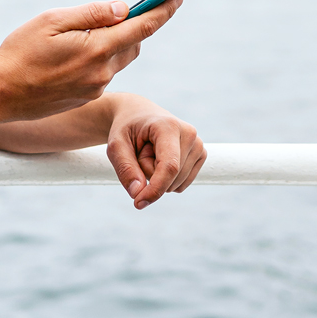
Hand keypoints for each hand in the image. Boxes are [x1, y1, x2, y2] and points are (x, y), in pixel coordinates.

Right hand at [0, 0, 182, 124]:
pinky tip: (71, 55)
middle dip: (134, 26)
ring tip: (84, 34)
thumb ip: (92, 13)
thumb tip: (124, 9)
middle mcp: (102, 72)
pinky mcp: (86, 98)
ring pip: (119, 59)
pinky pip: (103, 73)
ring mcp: (95, 88)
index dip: (163, 11)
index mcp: (97, 49)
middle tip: (123, 11)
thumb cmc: (20, 52)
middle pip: (134, 44)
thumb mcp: (52, 20)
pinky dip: (99, 59)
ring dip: (115, 43)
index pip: (143, 27)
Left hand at [106, 94, 206, 209]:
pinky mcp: (200, 155)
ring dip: (157, 176)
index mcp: (169, 126)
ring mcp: (198, 144)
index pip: (169, 167)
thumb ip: (125, 169)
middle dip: (148, 175)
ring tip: (151, 152)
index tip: (138, 203)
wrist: (138, 115)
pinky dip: (167, 179)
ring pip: (176, 184)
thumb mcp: (115, 146)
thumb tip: (138, 194)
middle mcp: (189, 134)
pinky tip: (161, 158)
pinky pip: (181, 184)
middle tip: (140, 151)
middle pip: (170, 178)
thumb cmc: (126, 129)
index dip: (156, 189)